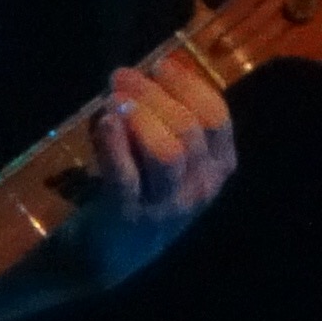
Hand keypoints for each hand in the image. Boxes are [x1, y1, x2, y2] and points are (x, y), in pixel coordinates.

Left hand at [81, 54, 238, 276]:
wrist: (104, 255)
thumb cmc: (135, 194)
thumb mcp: (163, 161)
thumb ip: (164, 121)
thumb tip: (147, 72)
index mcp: (217, 169)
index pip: (216, 118)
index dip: (188, 85)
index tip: (159, 64)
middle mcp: (201, 188)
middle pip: (189, 129)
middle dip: (154, 94)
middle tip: (121, 76)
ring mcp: (167, 205)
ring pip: (167, 152)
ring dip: (139, 117)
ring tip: (113, 100)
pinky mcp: (129, 215)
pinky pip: (126, 175)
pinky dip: (114, 144)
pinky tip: (104, 121)